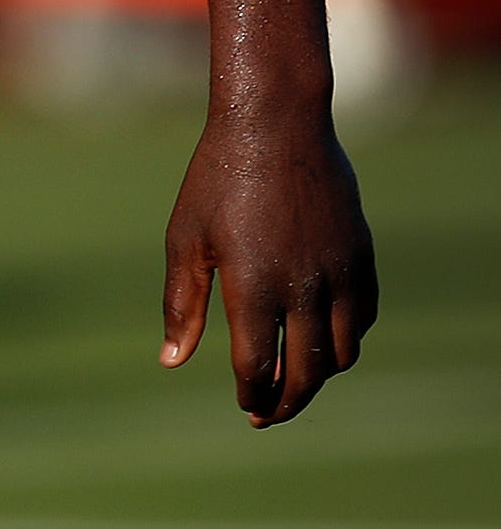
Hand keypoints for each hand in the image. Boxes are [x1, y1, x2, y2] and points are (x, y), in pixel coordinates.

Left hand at [161, 106, 377, 424]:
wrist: (275, 121)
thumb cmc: (219, 175)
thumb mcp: (186, 235)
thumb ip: (182, 302)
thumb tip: (171, 361)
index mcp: (252, 285)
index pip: (258, 368)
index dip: (252, 395)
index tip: (245, 405)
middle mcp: (302, 286)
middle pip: (306, 373)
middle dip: (287, 402)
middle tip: (269, 413)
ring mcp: (338, 271)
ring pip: (341, 352)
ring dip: (319, 374)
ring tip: (294, 374)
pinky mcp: (360, 254)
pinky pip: (362, 316)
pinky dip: (345, 337)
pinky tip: (322, 335)